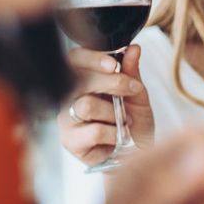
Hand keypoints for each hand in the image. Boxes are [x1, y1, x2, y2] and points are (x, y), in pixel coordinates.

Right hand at [58, 43, 155, 165]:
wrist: (136, 154)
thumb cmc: (133, 123)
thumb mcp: (137, 95)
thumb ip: (132, 73)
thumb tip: (134, 48)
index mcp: (83, 80)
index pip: (75, 59)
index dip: (92, 59)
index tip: (114, 65)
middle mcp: (69, 97)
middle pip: (79, 80)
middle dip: (112, 83)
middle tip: (131, 90)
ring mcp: (66, 119)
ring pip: (86, 105)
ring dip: (113, 113)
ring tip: (124, 120)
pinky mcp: (70, 140)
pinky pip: (94, 130)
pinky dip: (114, 133)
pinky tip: (118, 136)